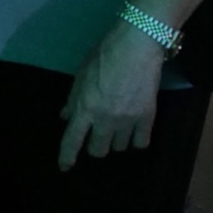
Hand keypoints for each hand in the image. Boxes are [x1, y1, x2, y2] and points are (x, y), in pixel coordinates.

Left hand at [57, 24, 165, 168]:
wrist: (137, 45)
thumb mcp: (81, 74)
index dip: (67, 156)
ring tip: (118, 128)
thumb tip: (65, 117)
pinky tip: (135, 131)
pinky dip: (136, 140)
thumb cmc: (105, 55)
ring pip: (119, 148)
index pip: (72, 140)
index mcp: (84, 107)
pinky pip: (141, 143)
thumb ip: (73, 99)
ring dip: (116, 141)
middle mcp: (104, 119)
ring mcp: (127, 120)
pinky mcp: (147, 118)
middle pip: (98, 150)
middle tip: (98, 134)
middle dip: (96, 145)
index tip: (65, 167)